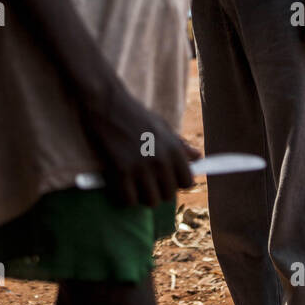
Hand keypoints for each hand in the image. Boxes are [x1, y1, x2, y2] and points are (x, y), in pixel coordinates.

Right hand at [82, 81, 193, 208]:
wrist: (106, 103)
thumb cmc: (135, 114)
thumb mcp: (162, 126)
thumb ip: (179, 145)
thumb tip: (198, 157)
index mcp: (174, 148)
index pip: (187, 182)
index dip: (176, 182)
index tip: (165, 178)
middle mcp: (161, 160)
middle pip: (168, 195)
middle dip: (158, 191)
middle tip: (146, 181)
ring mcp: (141, 168)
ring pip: (150, 201)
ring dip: (142, 196)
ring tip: (134, 183)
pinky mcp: (120, 172)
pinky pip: (129, 201)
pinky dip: (124, 197)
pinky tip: (120, 184)